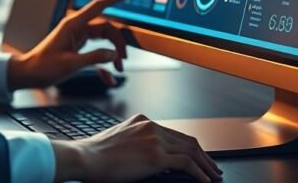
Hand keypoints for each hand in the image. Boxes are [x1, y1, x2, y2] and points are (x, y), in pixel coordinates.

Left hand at [7, 0, 133, 89]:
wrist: (28, 74)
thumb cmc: (43, 67)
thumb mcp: (71, 64)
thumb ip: (94, 58)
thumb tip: (114, 54)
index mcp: (73, 25)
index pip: (99, 6)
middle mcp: (76, 28)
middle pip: (106, 28)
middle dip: (118, 44)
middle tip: (123, 61)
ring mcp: (77, 36)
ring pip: (104, 40)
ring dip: (112, 55)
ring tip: (117, 70)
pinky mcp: (77, 46)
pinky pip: (96, 52)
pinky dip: (103, 65)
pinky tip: (107, 78)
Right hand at [51, 115, 221, 181]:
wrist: (83, 158)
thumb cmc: (94, 156)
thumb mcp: (118, 143)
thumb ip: (137, 145)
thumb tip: (153, 161)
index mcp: (142, 121)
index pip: (174, 133)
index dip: (190, 147)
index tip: (198, 157)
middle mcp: (150, 126)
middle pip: (187, 140)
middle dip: (203, 156)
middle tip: (212, 168)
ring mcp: (154, 139)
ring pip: (191, 150)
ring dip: (206, 165)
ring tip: (213, 176)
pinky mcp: (155, 155)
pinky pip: (186, 164)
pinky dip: (200, 173)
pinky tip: (205, 181)